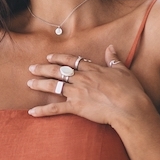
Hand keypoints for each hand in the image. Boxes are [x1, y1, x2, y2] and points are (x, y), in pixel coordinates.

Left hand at [26, 45, 151, 125]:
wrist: (129, 106)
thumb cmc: (130, 90)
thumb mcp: (123, 70)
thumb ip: (114, 59)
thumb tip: (111, 48)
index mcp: (92, 69)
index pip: (71, 61)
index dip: (59, 58)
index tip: (49, 56)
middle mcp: (81, 79)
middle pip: (58, 71)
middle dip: (43, 68)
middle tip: (31, 68)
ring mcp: (77, 92)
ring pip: (53, 86)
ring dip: (40, 84)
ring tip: (29, 83)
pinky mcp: (76, 107)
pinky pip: (55, 108)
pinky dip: (43, 110)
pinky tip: (32, 112)